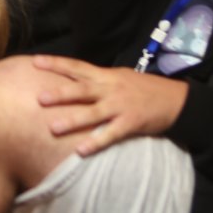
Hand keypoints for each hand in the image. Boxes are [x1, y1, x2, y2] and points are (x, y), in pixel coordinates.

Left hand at [32, 56, 188, 154]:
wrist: (177, 100)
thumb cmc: (144, 88)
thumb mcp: (120, 77)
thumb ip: (98, 79)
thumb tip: (73, 78)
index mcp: (106, 75)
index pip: (77, 66)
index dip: (56, 64)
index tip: (35, 61)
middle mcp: (111, 88)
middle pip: (82, 89)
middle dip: (60, 93)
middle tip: (38, 98)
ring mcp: (121, 106)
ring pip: (93, 112)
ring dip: (73, 120)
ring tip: (52, 128)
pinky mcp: (132, 123)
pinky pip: (111, 134)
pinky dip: (96, 142)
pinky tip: (81, 151)